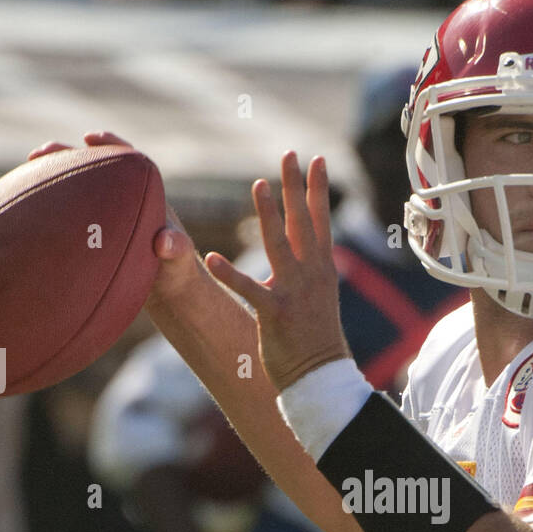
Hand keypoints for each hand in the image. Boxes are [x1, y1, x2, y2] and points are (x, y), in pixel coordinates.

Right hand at [26, 131, 204, 314]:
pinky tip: (25, 216)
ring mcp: (106, 216)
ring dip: (52, 182)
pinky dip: (51, 211)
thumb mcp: (180, 262)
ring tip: (24, 178)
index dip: (110, 145)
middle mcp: (123, 200)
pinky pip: (70, 217)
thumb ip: (177, 249)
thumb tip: (164, 241)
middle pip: (93, 170)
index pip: (128, 160)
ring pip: (76, 192)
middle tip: (40, 153)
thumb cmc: (177, 273)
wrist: (167, 291)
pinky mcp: (93, 233)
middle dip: (67, 158)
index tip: (91, 138)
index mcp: (146, 196)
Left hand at [203, 150, 350, 392]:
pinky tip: (211, 259)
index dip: (317, 189)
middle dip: (295, 187)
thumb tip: (309, 252)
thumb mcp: (319, 299)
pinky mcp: (274, 314)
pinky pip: (248, 289)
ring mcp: (293, 293)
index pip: (320, 221)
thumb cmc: (316, 341)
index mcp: (322, 270)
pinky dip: (229, 274)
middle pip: (302, 222)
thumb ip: (310, 272)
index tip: (315, 159)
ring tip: (258, 184)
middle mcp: (311, 275)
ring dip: (269, 214)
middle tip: (289, 154)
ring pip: (279, 245)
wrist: (320, 376)